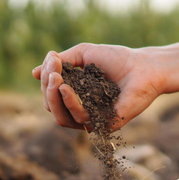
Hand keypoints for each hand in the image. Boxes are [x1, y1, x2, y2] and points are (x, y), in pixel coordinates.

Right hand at [31, 44, 164, 130]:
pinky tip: (67, 88)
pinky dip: (70, 103)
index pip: (51, 94)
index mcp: (76, 96)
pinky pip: (80, 119)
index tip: (52, 60)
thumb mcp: (83, 54)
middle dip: (47, 89)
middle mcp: (82, 110)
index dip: (46, 79)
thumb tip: (34, 73)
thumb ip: (60, 63)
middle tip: (52, 72)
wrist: (144, 66)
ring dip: (54, 97)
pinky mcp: (105, 125)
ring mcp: (93, 119)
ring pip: (61, 118)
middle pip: (52, 108)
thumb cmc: (117, 58)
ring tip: (57, 78)